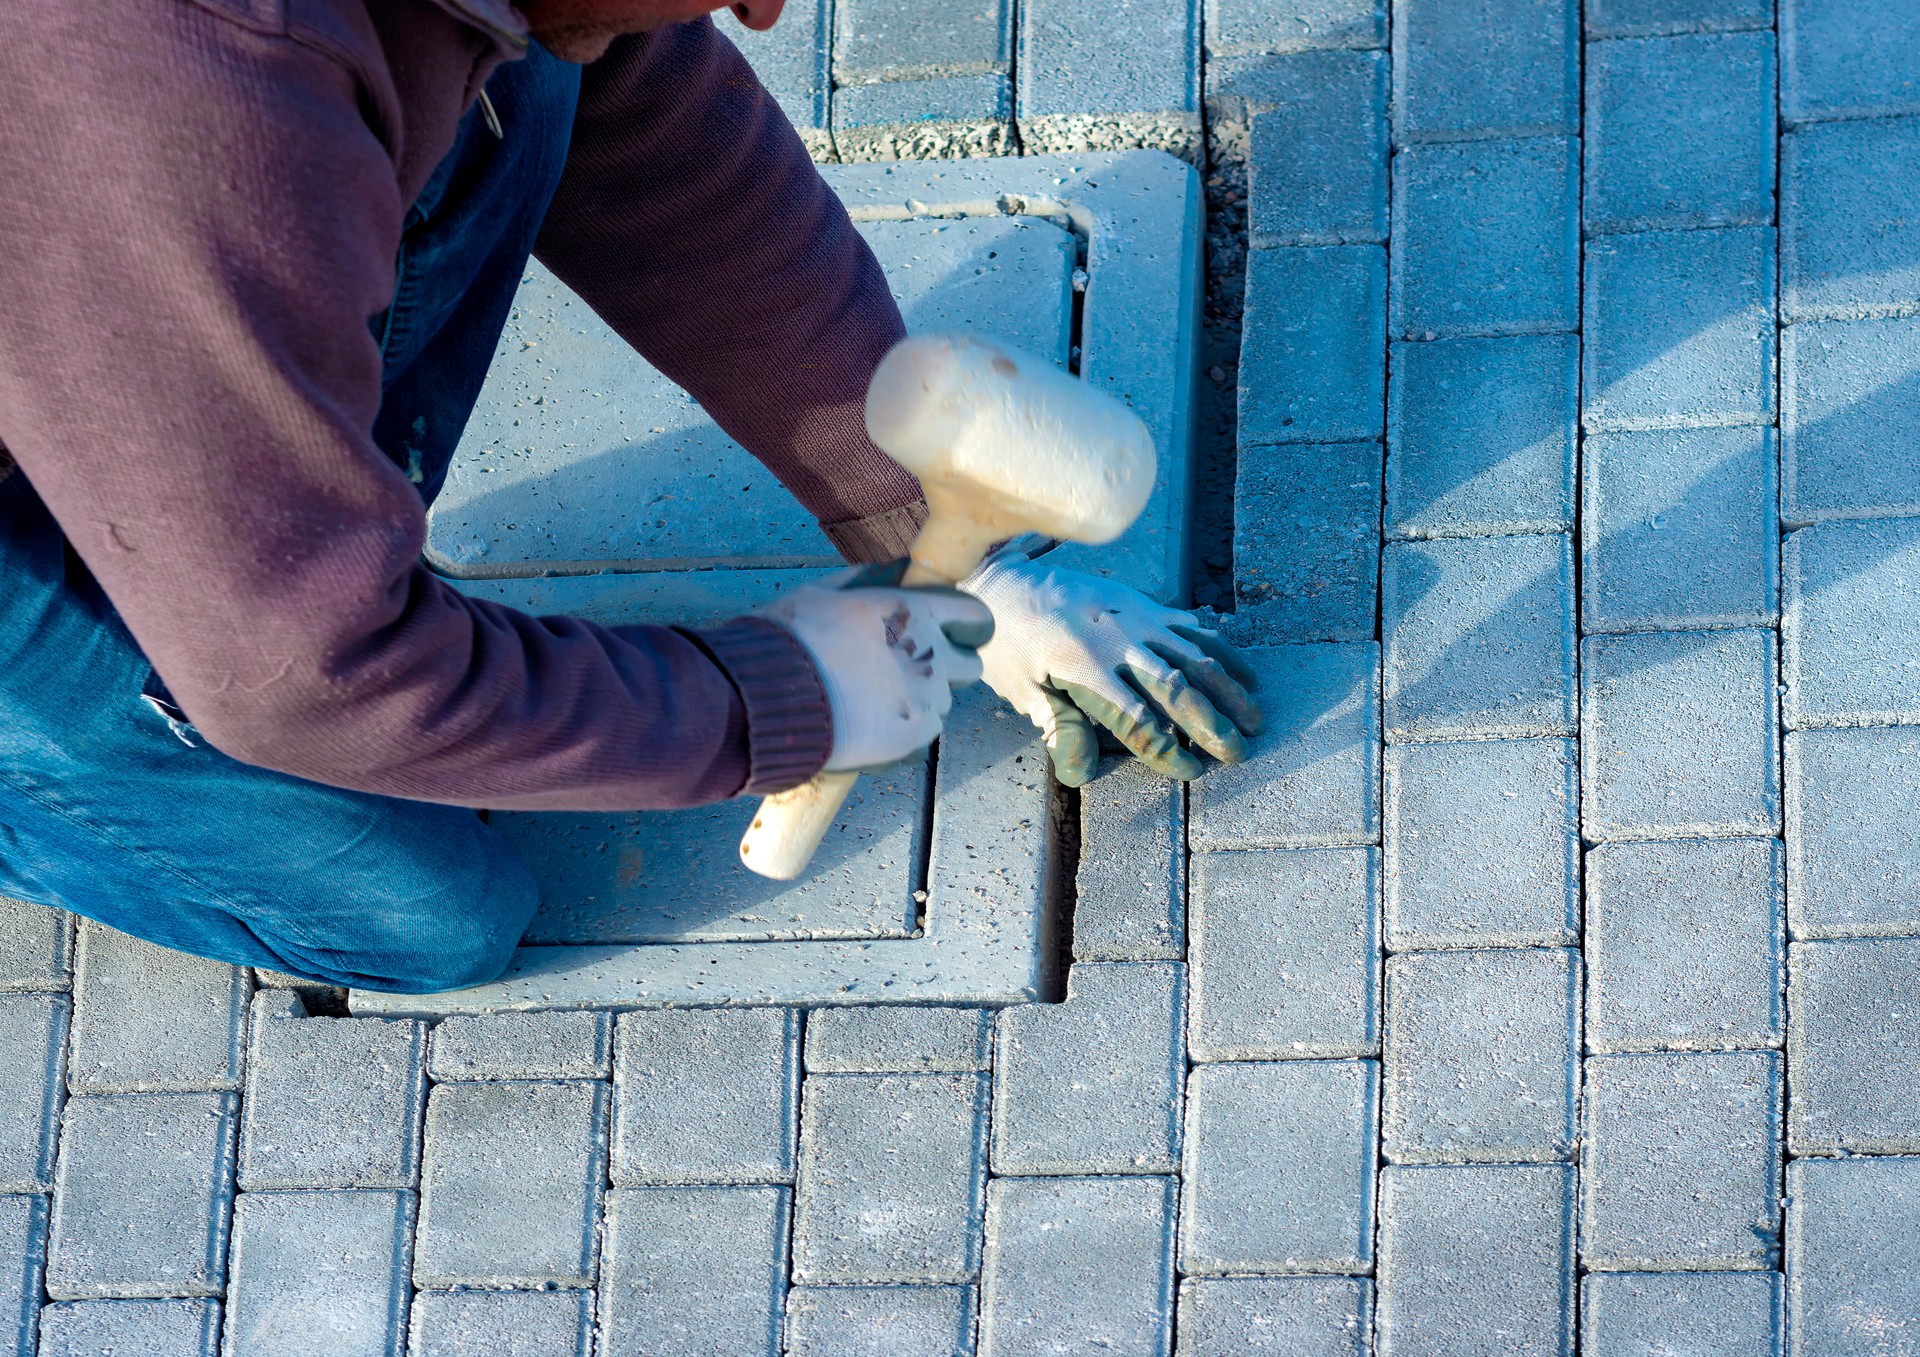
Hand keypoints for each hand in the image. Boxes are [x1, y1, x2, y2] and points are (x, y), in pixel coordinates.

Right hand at [761, 565, 993, 772]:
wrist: (765, 701)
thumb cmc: (787, 640)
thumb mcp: (820, 594)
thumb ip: (865, 579)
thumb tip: (895, 566)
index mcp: (912, 612)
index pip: (976, 617)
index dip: (968, 626)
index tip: (956, 634)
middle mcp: (930, 654)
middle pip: (970, 666)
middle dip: (947, 669)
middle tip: (907, 673)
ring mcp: (927, 700)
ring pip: (944, 703)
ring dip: (920, 702)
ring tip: (874, 703)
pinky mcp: (915, 738)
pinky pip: (924, 737)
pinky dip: (904, 735)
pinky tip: (868, 728)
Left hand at [964, 553, 1263, 785]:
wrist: (1003, 577)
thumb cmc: (1006, 642)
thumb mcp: (1020, 689)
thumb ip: (1058, 727)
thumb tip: (1082, 774)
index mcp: (1083, 666)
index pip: (1136, 718)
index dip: (1166, 749)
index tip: (1191, 770)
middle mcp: (1116, 640)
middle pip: (1176, 687)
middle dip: (1212, 724)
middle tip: (1240, 752)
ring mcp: (1133, 617)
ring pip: (1193, 654)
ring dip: (1227, 688)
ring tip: (1255, 717)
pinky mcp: (1140, 602)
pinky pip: (1188, 626)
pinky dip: (1219, 649)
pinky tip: (1243, 671)